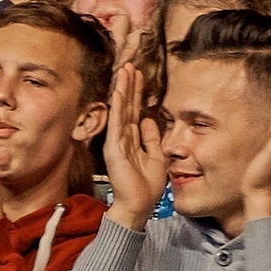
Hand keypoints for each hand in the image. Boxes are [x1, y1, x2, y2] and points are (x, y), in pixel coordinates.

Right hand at [100, 64, 168, 229]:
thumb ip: (152, 138)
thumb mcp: (156, 156)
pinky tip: (118, 89)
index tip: (139, 75)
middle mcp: (123, 138)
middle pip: (126, 106)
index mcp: (132, 140)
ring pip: (121, 109)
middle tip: (130, 65)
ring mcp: (117, 142)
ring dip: (122, 89)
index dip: (136, 93)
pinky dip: (117, 105)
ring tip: (124, 70)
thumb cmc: (146, 186)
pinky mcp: (114, 148)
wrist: (138, 206)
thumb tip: (148, 120)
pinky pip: (116, 122)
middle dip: (129, 85)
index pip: (134, 111)